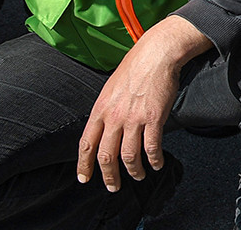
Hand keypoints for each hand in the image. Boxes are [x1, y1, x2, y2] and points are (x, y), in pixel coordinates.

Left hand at [76, 15, 209, 192]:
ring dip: (134, 171)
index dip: (83, 165)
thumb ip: (105, 110)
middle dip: (109, 176)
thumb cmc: (135, 67)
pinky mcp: (154, 118)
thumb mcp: (110, 88)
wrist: (157, 54)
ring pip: (129, 156)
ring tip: (138, 176)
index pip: (86, 144)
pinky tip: (156, 164)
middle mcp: (114, 117)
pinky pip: (152, 147)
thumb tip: (104, 128)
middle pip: (106, 155)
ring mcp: (134, 118)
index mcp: (100, 110)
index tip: (84, 178)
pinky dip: (154, 159)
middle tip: (113, 187)